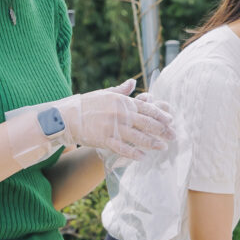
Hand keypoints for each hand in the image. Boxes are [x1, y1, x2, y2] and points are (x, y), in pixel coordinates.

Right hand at [59, 80, 173, 159]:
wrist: (66, 116)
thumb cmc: (86, 104)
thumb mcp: (105, 93)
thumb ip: (121, 90)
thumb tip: (133, 83)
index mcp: (122, 101)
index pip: (146, 108)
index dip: (160, 115)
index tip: (171, 120)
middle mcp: (120, 113)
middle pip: (147, 123)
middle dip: (162, 130)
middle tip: (174, 136)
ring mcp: (113, 127)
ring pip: (138, 137)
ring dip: (152, 143)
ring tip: (163, 147)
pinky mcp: (105, 139)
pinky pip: (123, 148)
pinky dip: (134, 153)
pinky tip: (143, 157)